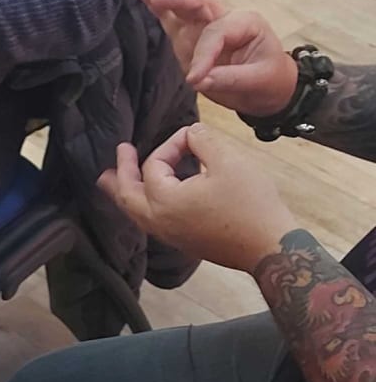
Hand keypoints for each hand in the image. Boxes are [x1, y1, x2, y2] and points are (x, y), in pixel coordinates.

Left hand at [98, 125, 295, 271]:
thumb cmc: (251, 205)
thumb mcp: (229, 161)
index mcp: (164, 200)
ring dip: (125, 191)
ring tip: (112, 180)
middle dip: (121, 171)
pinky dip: (142, 204)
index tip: (193, 136)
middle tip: (120, 151)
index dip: (171, 145)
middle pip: (127, 194)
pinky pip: (150, 221)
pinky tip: (151, 198)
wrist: (269, 248)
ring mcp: (169, 235)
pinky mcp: (182, 242)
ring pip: (136, 211)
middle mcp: (158, 221)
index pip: (154, 164)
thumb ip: (203, 140)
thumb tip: (190, 132)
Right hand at [134, 0, 297, 114]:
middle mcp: (224, 18)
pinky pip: (174, 20)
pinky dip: (159, 9)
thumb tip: (199, 80)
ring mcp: (205, 27)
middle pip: (200, 4)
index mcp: (246, 23)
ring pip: (184, 8)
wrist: (268, 88)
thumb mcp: (258, 81)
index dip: (203, 56)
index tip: (194, 81)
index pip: (216, 34)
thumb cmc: (268, 81)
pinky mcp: (191, 37)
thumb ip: (229, 79)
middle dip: (179, 0)